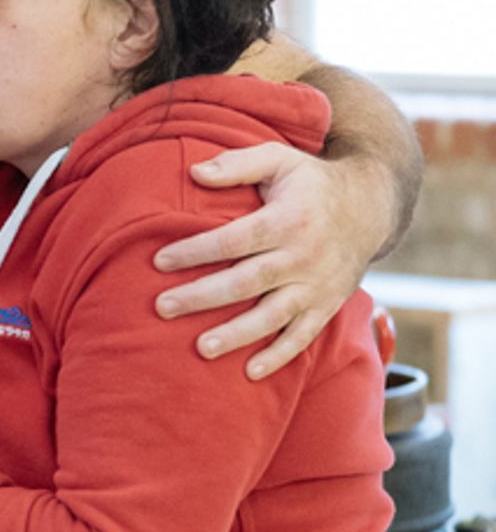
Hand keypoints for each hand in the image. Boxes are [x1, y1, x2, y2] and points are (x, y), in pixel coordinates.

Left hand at [153, 143, 386, 379]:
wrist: (372, 205)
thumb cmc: (312, 182)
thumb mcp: (279, 159)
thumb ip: (237, 164)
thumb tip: (195, 172)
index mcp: (288, 219)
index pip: (234, 239)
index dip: (195, 251)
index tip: (159, 261)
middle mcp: (303, 256)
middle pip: (246, 281)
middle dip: (203, 296)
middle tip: (163, 307)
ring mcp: (317, 285)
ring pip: (273, 316)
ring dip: (237, 334)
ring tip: (201, 348)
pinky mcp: (327, 305)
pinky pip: (303, 336)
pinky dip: (280, 356)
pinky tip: (251, 372)